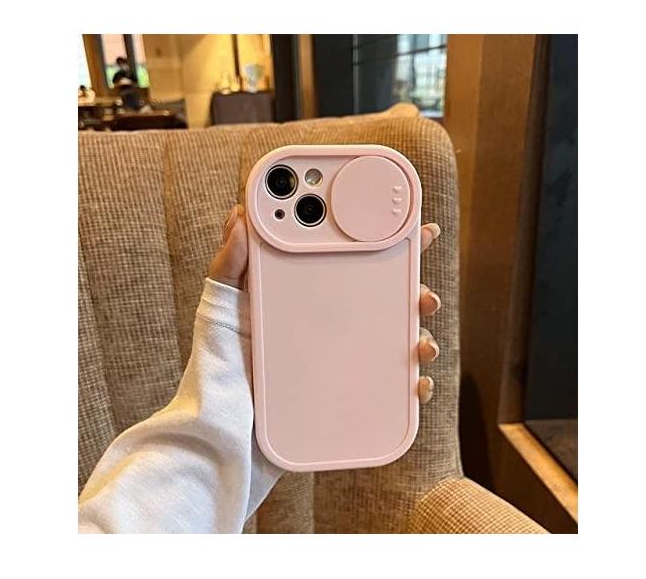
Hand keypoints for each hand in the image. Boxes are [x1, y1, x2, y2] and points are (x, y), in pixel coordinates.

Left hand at [210, 205, 441, 404]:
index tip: (417, 231)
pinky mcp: (350, 397)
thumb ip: (229, 264)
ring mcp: (345, 362)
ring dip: (422, 338)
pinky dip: (414, 385)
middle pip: (389, 301)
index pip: (354, 263)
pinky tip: (416, 383)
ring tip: (421, 343)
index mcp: (311, 298)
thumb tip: (239, 217)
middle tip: (424, 295)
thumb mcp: (221, 308)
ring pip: (399, 343)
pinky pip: (393, 390)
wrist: (224, 429)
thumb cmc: (221, 366)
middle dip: (417, 293)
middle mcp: (334, 329)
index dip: (389, 245)